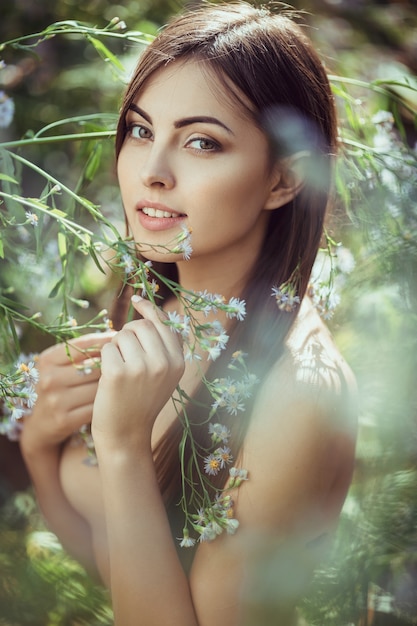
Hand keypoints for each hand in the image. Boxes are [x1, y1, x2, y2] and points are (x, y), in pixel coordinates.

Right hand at [20, 332, 114, 454]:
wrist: (42, 423)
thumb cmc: (59, 386)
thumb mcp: (60, 366)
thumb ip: (81, 352)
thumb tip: (115, 336)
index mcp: (48, 359)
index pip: (83, 344)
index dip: (105, 341)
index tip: (119, 339)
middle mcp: (49, 379)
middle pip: (95, 367)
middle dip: (112, 365)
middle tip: (125, 365)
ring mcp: (56, 401)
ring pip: (98, 387)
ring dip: (113, 385)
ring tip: (121, 383)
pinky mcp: (65, 420)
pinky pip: (97, 406)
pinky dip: (107, 403)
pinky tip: (113, 400)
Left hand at [91, 296, 184, 451]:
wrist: (126, 436)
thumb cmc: (142, 402)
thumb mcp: (164, 375)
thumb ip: (164, 347)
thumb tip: (152, 312)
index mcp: (178, 362)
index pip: (164, 323)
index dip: (149, 309)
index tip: (136, 299)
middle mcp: (164, 362)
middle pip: (141, 325)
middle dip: (128, 334)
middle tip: (125, 355)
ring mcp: (142, 368)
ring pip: (122, 335)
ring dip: (116, 348)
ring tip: (120, 371)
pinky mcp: (118, 373)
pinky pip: (107, 348)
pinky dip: (104, 359)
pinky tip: (109, 378)